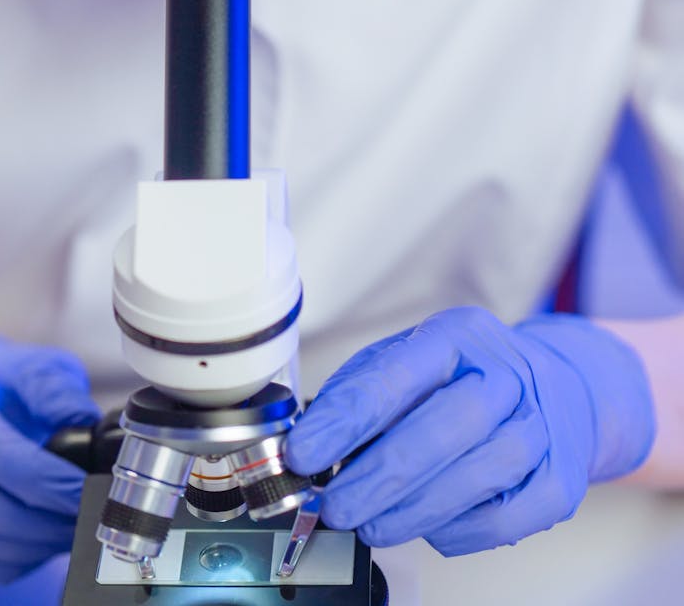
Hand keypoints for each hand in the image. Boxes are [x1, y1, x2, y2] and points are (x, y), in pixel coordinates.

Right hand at [0, 317, 99, 583]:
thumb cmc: (10, 382)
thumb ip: (60, 394)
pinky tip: (47, 542)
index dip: (41, 479)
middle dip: (39, 519)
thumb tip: (87, 428)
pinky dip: (11, 562)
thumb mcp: (39, 368)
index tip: (85, 490)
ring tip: (76, 528)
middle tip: (88, 516)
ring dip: (29, 545)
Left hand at [285, 307, 654, 555]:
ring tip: (369, 527)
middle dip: (380, 474)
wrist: (562, 392)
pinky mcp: (561, 480)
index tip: (303, 453)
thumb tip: (308, 445)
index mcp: (459, 334)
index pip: (398, 374)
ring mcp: (542, 426)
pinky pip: (505, 519)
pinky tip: (426, 529)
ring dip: (414, 510)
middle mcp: (508, 373)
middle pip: (446, 425)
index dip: (346, 418)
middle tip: (333, 506)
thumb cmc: (464, 378)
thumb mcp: (409, 361)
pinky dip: (457, 531)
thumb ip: (360, 395)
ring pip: (480, 474)